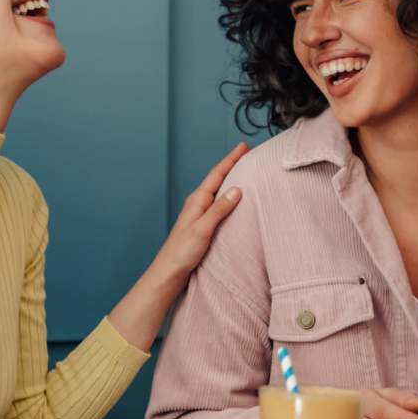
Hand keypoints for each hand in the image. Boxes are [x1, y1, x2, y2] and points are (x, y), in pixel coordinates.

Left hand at [153, 142, 248, 283]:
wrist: (170, 271)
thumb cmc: (182, 252)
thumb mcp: (203, 229)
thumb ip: (219, 209)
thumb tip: (236, 189)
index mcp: (197, 200)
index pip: (217, 174)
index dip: (231, 159)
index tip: (243, 147)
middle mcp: (198, 203)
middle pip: (218, 179)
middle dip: (232, 165)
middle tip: (247, 154)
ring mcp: (199, 213)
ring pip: (218, 190)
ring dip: (230, 179)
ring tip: (244, 172)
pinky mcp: (202, 224)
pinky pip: (218, 203)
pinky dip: (228, 196)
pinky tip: (234, 200)